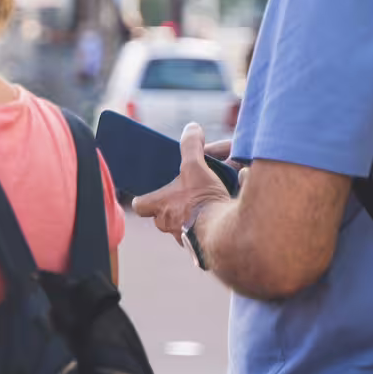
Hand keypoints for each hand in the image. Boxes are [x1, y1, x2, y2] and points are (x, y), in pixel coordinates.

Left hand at [130, 123, 241, 251]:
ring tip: (217, 193)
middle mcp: (169, 226)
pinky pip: (208, 229)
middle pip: (166, 213)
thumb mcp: (195, 167)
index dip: (147, 197)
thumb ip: (191, 147)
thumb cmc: (202, 201)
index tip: (156, 191)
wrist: (227, 234)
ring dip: (201, 208)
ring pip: (189, 221)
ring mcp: (187, 238)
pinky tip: (231, 205)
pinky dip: (217, 217)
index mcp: (159, 208)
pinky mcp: (205, 246)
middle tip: (193, 190)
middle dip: (180, 201)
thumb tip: (192, 128)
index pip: (140, 205)